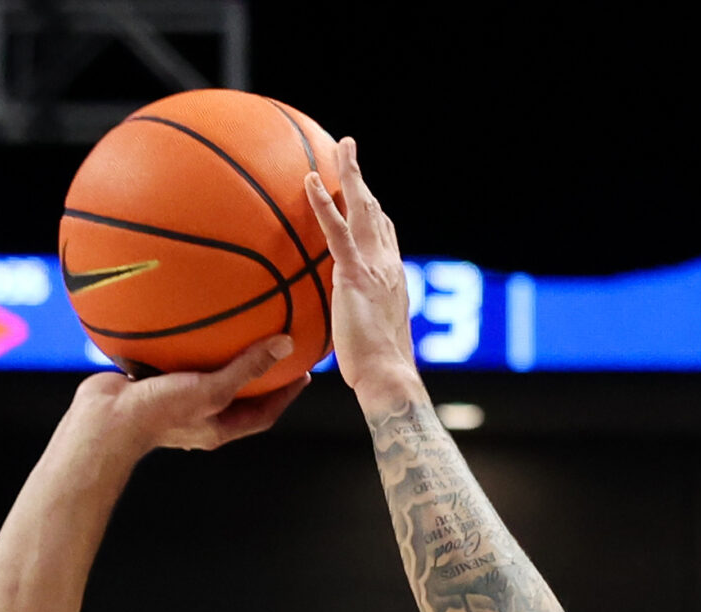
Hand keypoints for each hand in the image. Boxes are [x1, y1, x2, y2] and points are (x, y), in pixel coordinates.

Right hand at [67, 333, 307, 457]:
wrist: (102, 420)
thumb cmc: (158, 413)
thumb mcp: (211, 390)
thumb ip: (247, 368)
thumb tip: (285, 343)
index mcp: (217, 427)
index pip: (263, 414)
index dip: (286, 394)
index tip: (303, 372)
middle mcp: (198, 415)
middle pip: (237, 394)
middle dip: (257, 374)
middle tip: (277, 345)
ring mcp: (174, 400)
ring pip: (204, 375)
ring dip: (219, 355)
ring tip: (236, 327)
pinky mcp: (151, 383)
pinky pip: (173, 360)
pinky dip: (183, 342)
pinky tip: (187, 316)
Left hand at [302, 135, 416, 394]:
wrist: (387, 375)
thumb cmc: (374, 370)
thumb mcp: (361, 339)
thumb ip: (349, 322)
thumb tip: (332, 328)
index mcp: (390, 278)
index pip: (384, 235)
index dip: (374, 211)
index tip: (365, 194)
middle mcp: (388, 264)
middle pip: (376, 210)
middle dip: (364, 179)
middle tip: (351, 151)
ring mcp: (374, 266)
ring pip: (363, 209)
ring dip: (352, 174)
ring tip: (340, 147)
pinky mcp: (355, 274)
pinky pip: (336, 231)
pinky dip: (324, 204)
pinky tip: (310, 181)